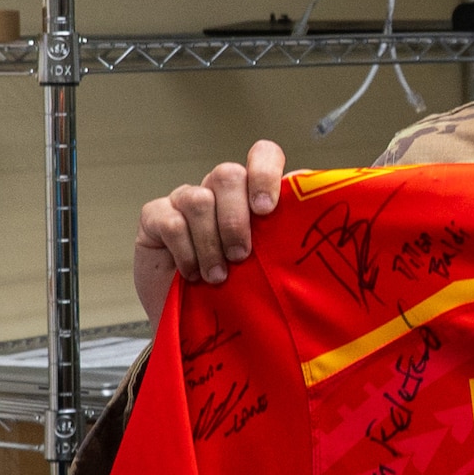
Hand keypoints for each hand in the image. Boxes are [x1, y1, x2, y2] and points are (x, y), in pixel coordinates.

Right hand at [133, 140, 286, 322]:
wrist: (190, 319)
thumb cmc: (236, 290)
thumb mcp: (268, 266)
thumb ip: (287, 243)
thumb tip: (318, 235)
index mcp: (252, 194)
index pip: (263, 155)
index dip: (265, 172)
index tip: (267, 210)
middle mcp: (219, 191)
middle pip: (228, 175)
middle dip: (236, 219)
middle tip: (242, 256)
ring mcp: (185, 200)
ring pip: (199, 200)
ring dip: (211, 244)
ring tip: (218, 276)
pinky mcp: (155, 216)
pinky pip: (171, 222)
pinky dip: (185, 252)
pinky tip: (192, 274)